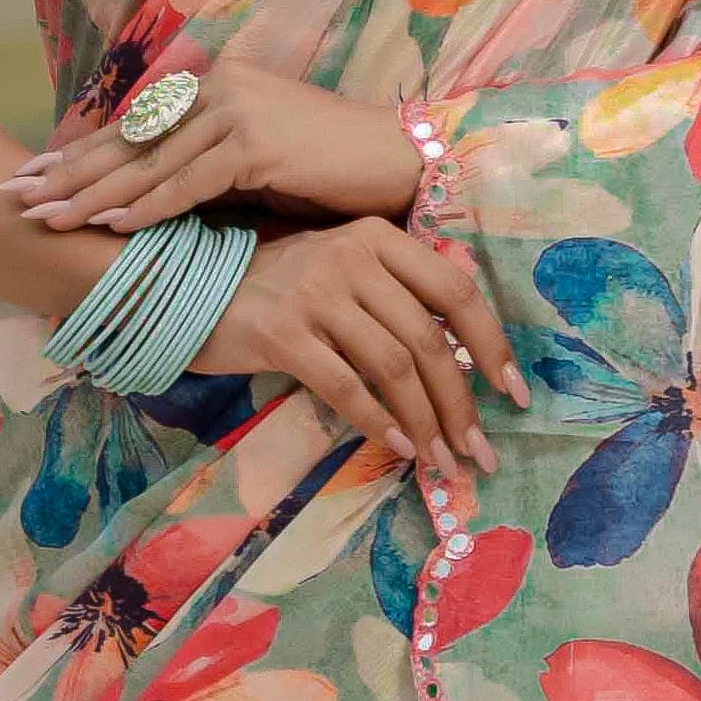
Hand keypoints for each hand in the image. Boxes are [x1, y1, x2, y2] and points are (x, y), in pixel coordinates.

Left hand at [3, 54, 419, 236]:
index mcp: (214, 86)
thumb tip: (148, 200)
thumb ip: (203, 171)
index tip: (34, 176)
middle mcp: (219, 87)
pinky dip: (151, 207)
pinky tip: (112, 225)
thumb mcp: (256, 166)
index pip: (134, 126)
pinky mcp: (258, 142)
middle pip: (129, 140)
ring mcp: (237, 110)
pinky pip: (192, 183)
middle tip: (15, 194)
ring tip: (46, 217)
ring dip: (94, 195)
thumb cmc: (333, 172)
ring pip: (150, 163)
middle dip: (68, 173)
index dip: (80, 154)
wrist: (403, 160)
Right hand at [202, 219, 523, 485]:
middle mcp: (353, 257)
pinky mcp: (282, 334)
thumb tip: (461, 358)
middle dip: (462, 404)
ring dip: (427, 422)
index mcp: (378, 238)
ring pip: (393, 367)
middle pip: (429, 338)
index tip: (514, 393)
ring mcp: (317, 293)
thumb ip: (395, 295)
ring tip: (442, 462)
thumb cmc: (275, 286)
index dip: (491, 345)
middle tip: (479, 452)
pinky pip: (345, 387)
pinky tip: (400, 448)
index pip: (455, 290)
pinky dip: (379, 422)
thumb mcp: (340, 270)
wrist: (186, 286)